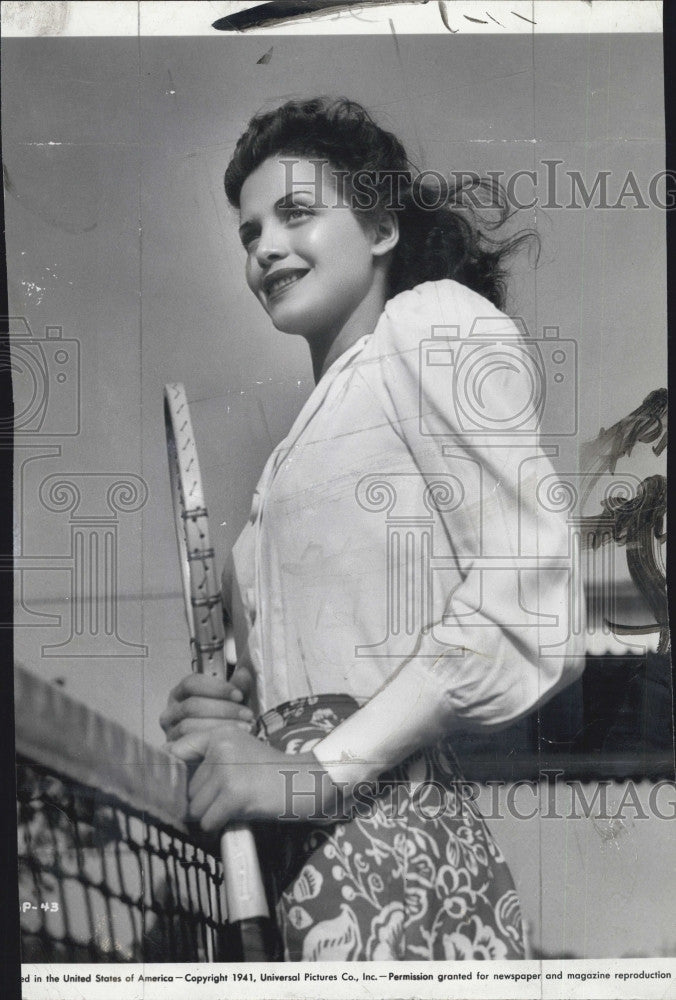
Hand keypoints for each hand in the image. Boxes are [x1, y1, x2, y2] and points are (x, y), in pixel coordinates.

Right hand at [159, 665, 254, 744]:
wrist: (218, 757)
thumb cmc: (224, 725)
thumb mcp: (233, 705)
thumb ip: (238, 689)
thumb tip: (244, 672)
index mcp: (182, 693)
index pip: (192, 683)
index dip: (216, 688)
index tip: (239, 695)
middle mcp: (172, 711)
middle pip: (191, 705)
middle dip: (223, 709)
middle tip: (247, 715)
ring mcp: (170, 731)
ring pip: (188, 726)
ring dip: (219, 726)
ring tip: (244, 729)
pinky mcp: (172, 751)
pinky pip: (187, 745)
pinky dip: (209, 742)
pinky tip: (227, 743)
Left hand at [169, 724, 342, 828]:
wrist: (306, 781)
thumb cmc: (272, 771)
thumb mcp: (238, 752)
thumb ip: (209, 760)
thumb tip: (172, 784)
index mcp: (219, 734)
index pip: (176, 752)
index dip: (173, 774)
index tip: (174, 788)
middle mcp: (219, 747)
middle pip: (189, 789)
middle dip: (204, 801)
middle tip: (230, 799)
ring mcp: (226, 770)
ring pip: (196, 808)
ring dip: (212, 815)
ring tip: (237, 805)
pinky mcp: (233, 794)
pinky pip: (208, 821)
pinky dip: (220, 826)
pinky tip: (239, 815)